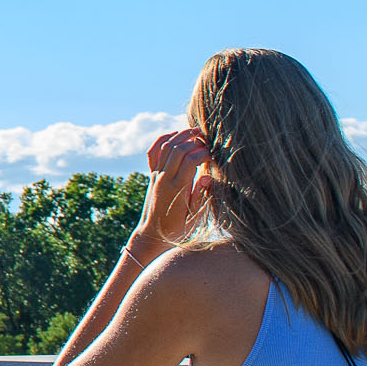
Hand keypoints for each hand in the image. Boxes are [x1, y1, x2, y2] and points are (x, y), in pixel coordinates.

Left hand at [137, 129, 211, 245]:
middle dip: (194, 140)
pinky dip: (163, 139)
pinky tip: (174, 135)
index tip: (214, 155)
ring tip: (195, 131)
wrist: (152, 234)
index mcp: (177, 189)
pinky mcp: (151, 175)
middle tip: (207, 139)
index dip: (204, 153)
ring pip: (165, 146)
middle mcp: (164, 179)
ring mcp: (156, 175)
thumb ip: (202, 195)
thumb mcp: (195, 217)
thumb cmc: (178, 229)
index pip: (190, 161)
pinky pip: (153, 152)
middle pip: (178, 149)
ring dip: (180, 135)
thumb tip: (208, 176)